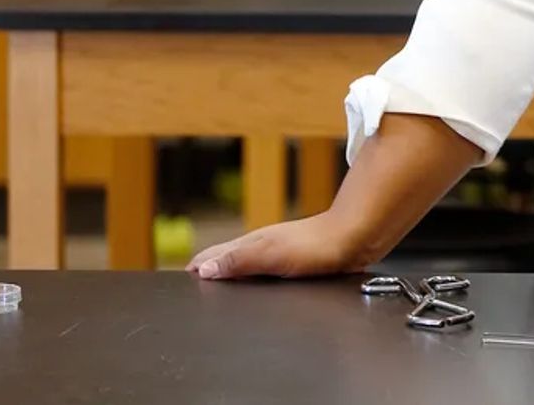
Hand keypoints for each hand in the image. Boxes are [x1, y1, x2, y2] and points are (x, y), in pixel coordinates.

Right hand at [187, 211, 373, 280]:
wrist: (355, 240)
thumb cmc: (317, 245)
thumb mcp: (271, 254)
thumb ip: (238, 260)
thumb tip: (204, 270)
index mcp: (251, 243)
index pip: (212, 256)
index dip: (195, 270)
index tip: (178, 285)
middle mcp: (261, 247)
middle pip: (225, 260)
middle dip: (207, 273)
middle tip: (191, 290)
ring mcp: (277, 256)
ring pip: (244, 267)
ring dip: (229, 277)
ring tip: (216, 292)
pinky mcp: (294, 265)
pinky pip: (263, 275)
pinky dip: (251, 283)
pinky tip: (257, 292)